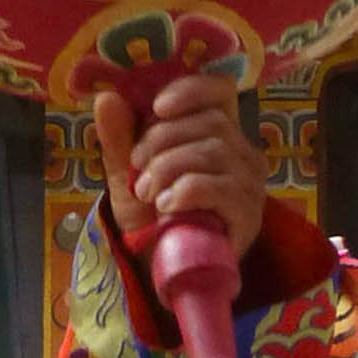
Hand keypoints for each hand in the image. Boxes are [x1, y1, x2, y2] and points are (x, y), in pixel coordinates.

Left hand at [97, 69, 266, 270]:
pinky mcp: (249, 215)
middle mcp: (243, 153)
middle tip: (137, 171)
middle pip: (211, 122)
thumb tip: (106, 99)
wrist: (160, 266)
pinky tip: (166, 206)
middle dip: (163, 141)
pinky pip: (221, 187)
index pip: (221, 90)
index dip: (192, 90)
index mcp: (220, 133)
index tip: (157, 108)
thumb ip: (119, 138)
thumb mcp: (127, 174)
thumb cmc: (152, 216)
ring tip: (148, 193)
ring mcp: (251, 184)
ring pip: (214, 151)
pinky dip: (186, 191)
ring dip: (169, 169)